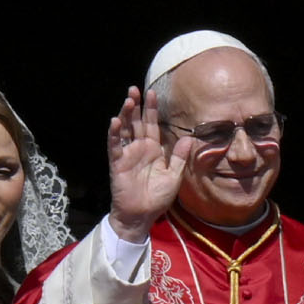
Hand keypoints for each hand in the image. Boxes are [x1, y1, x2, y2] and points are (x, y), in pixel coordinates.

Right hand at [106, 86, 192, 241]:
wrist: (142, 215)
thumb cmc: (157, 198)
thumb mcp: (174, 176)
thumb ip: (179, 157)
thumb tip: (188, 138)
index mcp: (153, 150)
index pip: (152, 125)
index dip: (151, 110)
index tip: (152, 93)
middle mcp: (139, 149)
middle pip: (136, 123)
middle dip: (136, 106)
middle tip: (135, 88)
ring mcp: (127, 154)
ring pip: (125, 130)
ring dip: (125, 115)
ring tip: (128, 100)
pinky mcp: (117, 163)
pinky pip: (115, 146)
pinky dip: (114, 134)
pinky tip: (115, 121)